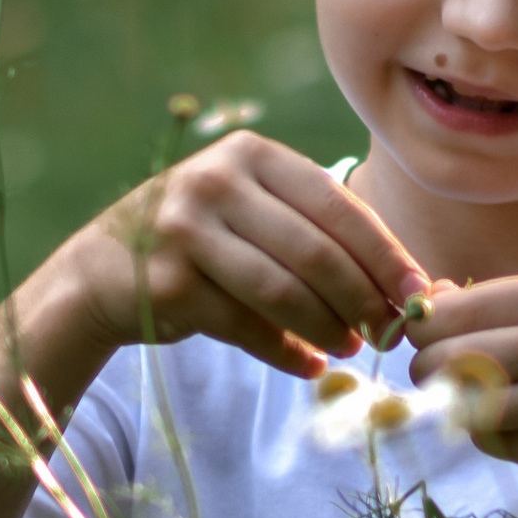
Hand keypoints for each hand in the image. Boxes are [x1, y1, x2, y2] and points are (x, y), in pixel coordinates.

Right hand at [56, 133, 430, 378]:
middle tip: (389, 331)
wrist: (99, 271)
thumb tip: (407, 283)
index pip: (336, 205)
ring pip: (283, 292)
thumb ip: (314, 229)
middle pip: (314, 252)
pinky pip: (247, 327)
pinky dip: (287, 352)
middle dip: (362, 298)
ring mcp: (184, 231)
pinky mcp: (167, 283)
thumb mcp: (249, 207)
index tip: (418, 292)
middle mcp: (214, 182)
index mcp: (249, 153)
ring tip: (350, 348)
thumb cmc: (199, 240)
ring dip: (328, 328)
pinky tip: (309, 364)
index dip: (384, 253)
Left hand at [403, 272, 517, 499]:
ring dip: (460, 412)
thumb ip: (507, 305)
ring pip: (470, 408)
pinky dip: (497, 440)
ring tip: (477, 407)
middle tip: (437, 383)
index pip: (456, 310)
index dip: (424, 331)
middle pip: (451, 360)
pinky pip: (503, 445)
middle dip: (429, 375)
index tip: (426, 343)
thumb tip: (428, 299)